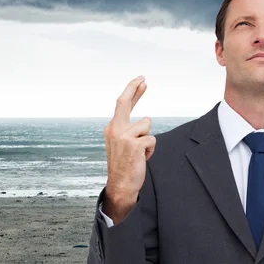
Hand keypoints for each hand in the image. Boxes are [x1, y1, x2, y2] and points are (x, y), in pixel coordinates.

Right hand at [102, 75, 155, 223]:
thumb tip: (145, 117)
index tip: (140, 80)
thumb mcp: (123, 143)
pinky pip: (151, 139)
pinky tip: (142, 158)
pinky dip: (151, 149)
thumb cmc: (125, 164)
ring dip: (148, 138)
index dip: (132, 91)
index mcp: (112, 128)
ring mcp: (123, 136)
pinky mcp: (134, 144)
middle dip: (133, 88)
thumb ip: (130, 129)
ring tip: (140, 152)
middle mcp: (114, 129)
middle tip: (143, 78)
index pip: (122, 104)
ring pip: (146, 124)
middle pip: (124, 102)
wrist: (121, 185)